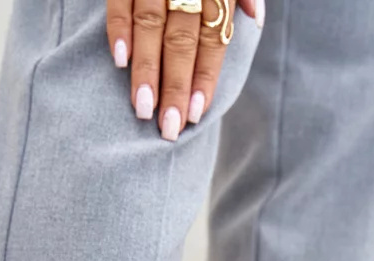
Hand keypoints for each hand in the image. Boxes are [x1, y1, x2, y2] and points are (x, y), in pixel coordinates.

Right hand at [106, 0, 263, 140]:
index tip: (196, 113)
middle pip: (182, 37)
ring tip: (143, 109)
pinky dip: (118, 28)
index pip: (214, 36)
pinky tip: (118, 62)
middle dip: (175, 84)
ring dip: (146, 69)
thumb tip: (255, 19)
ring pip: (151, 23)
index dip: (205, 75)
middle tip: (168, 128)